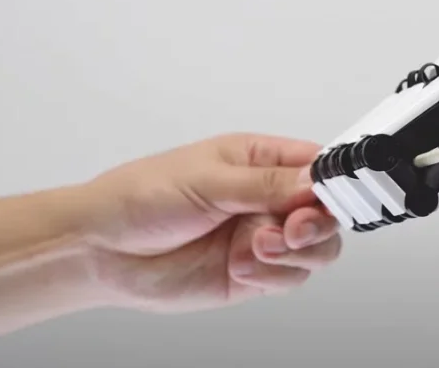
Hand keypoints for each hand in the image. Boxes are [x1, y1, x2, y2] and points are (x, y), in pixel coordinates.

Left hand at [80, 133, 341, 312]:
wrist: (103, 252)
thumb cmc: (141, 198)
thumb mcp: (208, 180)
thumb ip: (266, 184)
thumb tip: (315, 181)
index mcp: (260, 160)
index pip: (319, 166)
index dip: (335, 182)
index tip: (332, 197)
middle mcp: (268, 198)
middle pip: (327, 212)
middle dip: (317, 223)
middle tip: (292, 229)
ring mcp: (263, 237)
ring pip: (317, 249)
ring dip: (295, 252)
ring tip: (257, 246)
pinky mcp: (256, 274)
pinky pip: (291, 278)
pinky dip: (272, 275)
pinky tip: (239, 265)